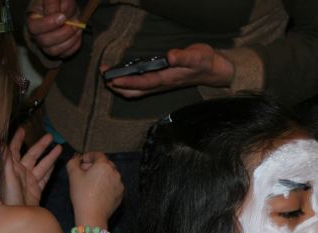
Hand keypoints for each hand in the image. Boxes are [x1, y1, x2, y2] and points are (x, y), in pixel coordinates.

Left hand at [0, 128, 61, 205]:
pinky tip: (56, 163)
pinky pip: (45, 176)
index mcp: (13, 167)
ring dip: (50, 156)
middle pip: (32, 155)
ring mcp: (30, 180)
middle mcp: (22, 172)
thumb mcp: (7, 178)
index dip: (18, 139)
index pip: (15, 149)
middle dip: (41, 145)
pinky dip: (51, 169)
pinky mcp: (37, 188)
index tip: (23, 129)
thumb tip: (5, 145)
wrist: (18, 215)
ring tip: (60, 147)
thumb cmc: (10, 197)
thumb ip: (7, 162)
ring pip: (42, 164)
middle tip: (51, 136)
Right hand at [27, 0, 82, 57]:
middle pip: (44, 41)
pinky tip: (77, 34)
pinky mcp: (58, 52)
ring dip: (70, 40)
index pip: (34, 27)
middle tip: (74, 24)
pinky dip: (74, 45)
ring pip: (54, 51)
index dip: (49, 24)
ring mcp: (47, 45)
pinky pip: (65, 54)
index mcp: (33, 19)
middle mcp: (37, 35)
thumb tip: (54, 13)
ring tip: (77, 28)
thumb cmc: (60, 4)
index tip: (63, 17)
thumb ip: (52, 4)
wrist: (68, 12)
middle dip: (63, 33)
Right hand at [67, 152, 123, 223]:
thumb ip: (73, 163)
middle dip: (94, 166)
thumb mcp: (73, 175)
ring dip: (101, 175)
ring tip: (90, 182)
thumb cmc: (82, 194)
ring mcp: (120, 184)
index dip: (88, 156)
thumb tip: (76, 159)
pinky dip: (106, 185)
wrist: (93, 215)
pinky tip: (97, 191)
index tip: (82, 161)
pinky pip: (113, 185)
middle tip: (84, 172)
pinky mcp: (121, 194)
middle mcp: (115, 173)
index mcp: (104, 166)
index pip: (98, 155)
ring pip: (110, 175)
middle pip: (105, 164)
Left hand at [102, 44, 234, 98]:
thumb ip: (183, 57)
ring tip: (108, 79)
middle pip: (137, 91)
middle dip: (119, 86)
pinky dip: (130, 85)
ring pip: (138, 92)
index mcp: (168, 78)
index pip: (144, 82)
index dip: (128, 81)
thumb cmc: (204, 61)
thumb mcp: (196, 56)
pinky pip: (142, 88)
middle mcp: (163, 84)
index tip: (113, 78)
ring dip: (122, 87)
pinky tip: (123, 79)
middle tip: (104, 77)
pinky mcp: (162, 83)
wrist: (213, 71)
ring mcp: (162, 85)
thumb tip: (170, 56)